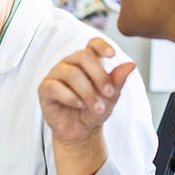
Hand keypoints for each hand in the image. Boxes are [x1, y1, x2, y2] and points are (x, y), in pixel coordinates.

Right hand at [38, 37, 134, 174]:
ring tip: (97, 108)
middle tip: (109, 93)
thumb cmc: (94, 109)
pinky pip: (55, 87)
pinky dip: (70, 97)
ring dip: (88, 92)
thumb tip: (130, 65)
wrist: (81, 130)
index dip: (102, 46)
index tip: (112, 55)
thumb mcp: (111, 97)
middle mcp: (70, 64)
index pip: (92, 44)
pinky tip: (79, 105)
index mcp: (87, 62)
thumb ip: (118, 81)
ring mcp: (56, 75)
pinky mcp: (45, 89)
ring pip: (72, 73)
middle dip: (99, 76)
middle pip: (83, 56)